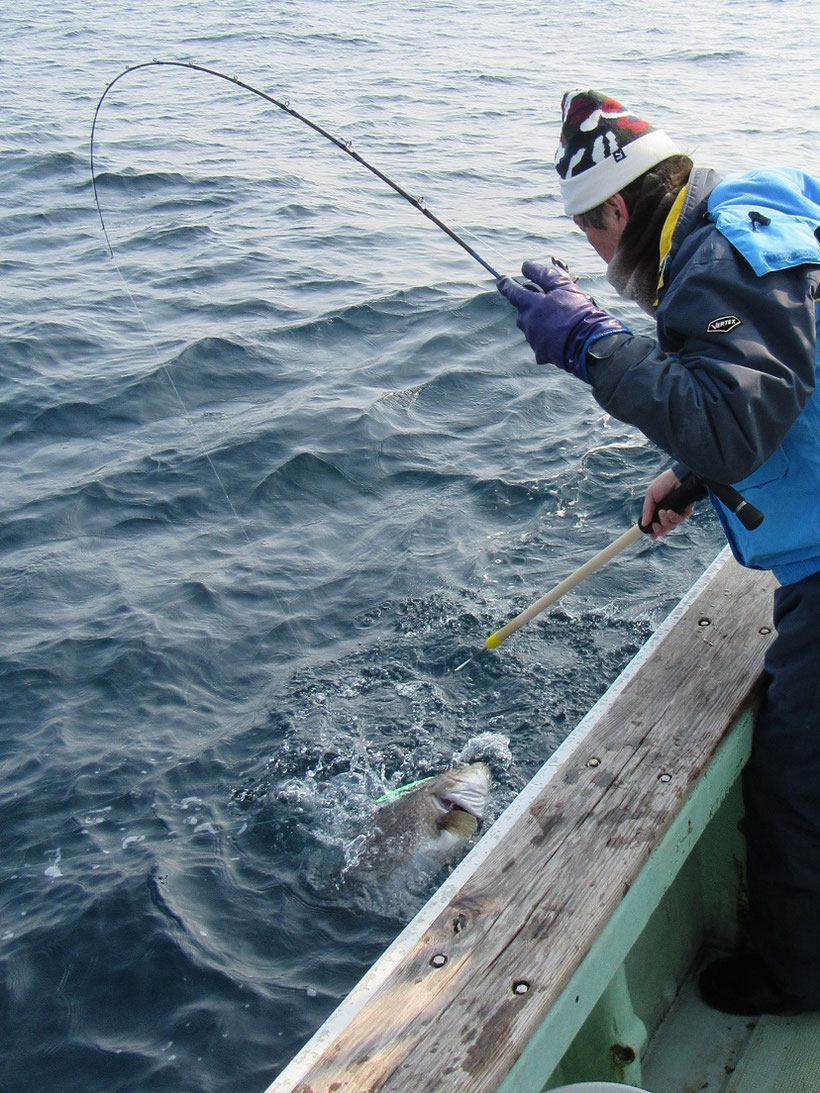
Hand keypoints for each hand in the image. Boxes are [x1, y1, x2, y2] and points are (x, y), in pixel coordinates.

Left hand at [496, 259, 628, 380]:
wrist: (588, 343)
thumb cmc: (577, 311)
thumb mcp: (564, 287)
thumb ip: (544, 275)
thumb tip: (526, 266)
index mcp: (530, 304)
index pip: (512, 291)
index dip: (506, 284)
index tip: (501, 280)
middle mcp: (527, 322)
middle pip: (523, 310)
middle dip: (532, 305)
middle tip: (550, 303)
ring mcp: (532, 339)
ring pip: (532, 326)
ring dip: (541, 321)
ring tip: (561, 321)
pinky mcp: (540, 354)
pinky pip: (540, 342)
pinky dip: (548, 337)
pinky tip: (562, 336)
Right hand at [641, 469, 694, 538]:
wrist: (677, 476)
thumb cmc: (664, 482)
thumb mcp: (651, 495)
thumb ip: (647, 510)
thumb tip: (643, 524)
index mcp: (659, 510)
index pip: (657, 524)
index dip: (655, 532)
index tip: (652, 536)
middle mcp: (669, 513)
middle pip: (665, 529)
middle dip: (659, 530)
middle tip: (655, 525)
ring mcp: (678, 512)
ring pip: (671, 526)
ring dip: (665, 521)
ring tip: (663, 511)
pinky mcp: (686, 510)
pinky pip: (680, 519)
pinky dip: (674, 517)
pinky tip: (670, 511)